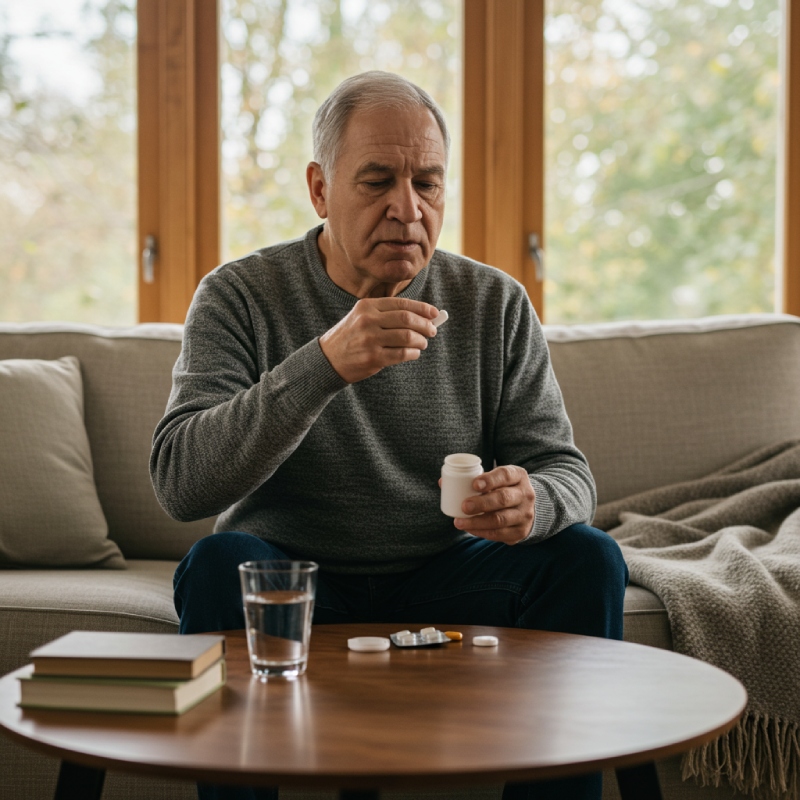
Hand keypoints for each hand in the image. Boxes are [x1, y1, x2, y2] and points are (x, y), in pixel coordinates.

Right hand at [319, 298, 438, 382]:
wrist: (328, 358)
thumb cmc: (352, 337)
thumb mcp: (362, 318)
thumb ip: (388, 315)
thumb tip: (423, 317)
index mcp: (367, 306)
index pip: (401, 304)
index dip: (422, 308)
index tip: (434, 313)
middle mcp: (368, 320)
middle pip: (407, 319)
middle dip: (425, 325)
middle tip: (432, 330)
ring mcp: (370, 339)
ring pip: (407, 336)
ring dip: (421, 340)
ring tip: (423, 343)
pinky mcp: (373, 357)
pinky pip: (402, 354)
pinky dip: (413, 353)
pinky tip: (414, 353)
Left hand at [453, 465, 535, 544]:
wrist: (528, 506)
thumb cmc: (504, 488)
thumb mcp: (497, 478)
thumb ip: (474, 479)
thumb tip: (442, 482)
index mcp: (518, 476)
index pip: (505, 475)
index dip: (490, 480)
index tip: (474, 485)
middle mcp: (525, 495)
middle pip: (503, 499)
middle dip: (482, 503)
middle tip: (464, 506)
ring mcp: (525, 514)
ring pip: (500, 519)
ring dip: (477, 522)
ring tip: (459, 522)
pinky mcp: (520, 531)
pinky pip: (499, 534)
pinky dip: (482, 532)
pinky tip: (469, 529)